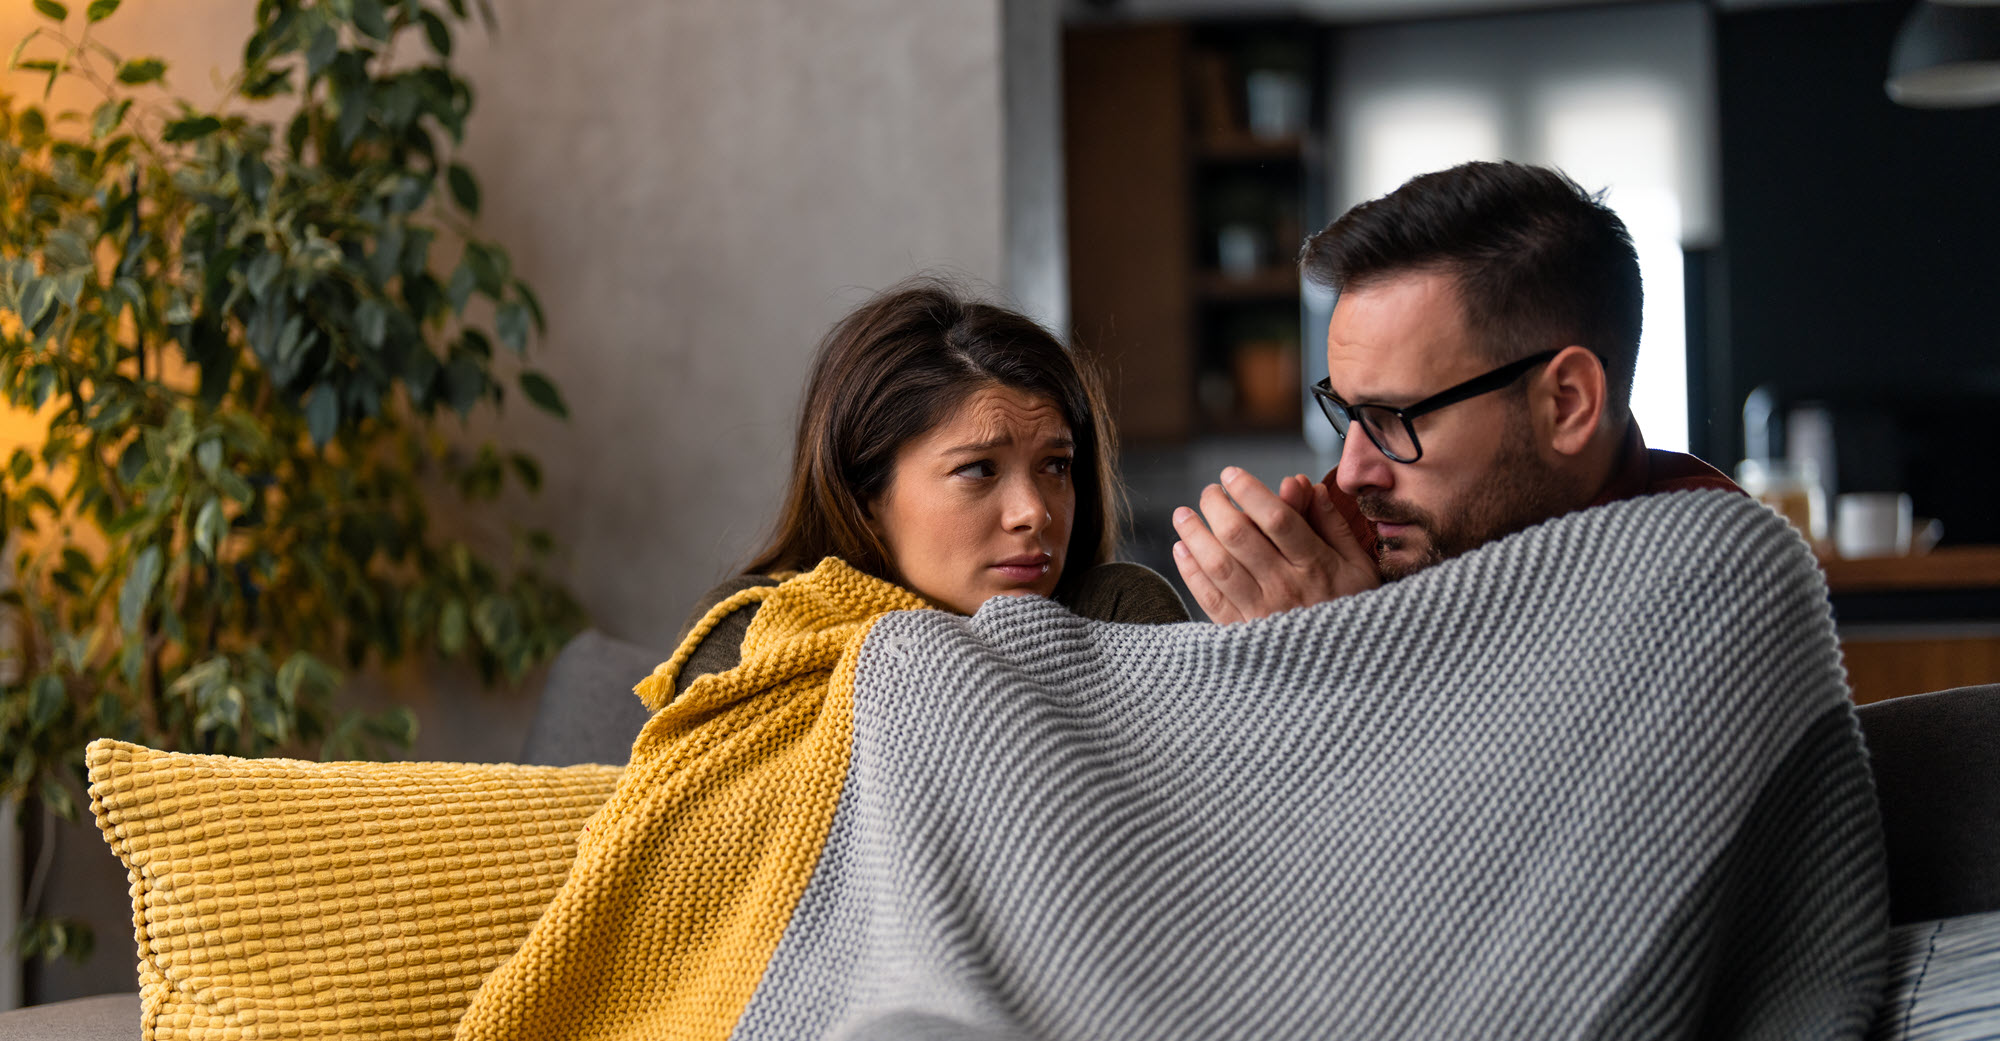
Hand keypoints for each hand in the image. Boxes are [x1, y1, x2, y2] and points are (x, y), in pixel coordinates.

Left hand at [1170, 467, 1379, 623]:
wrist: (1349, 672)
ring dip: (1195, 534)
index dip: (1250, 491)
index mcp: (1316, 566)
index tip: (1231, 474)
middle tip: (1210, 491)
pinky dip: (1190, 572)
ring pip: (1218, 565)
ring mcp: (1261, 613)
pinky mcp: (1242, 634)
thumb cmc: (1355, 612)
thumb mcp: (1358, 566)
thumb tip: (1304, 485)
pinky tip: (1182, 550)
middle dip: (1217, 506)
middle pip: (1240, 536)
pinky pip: (1210, 599)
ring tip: (1183, 514)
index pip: (1277, 519)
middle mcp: (1286, 587)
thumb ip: (1331, 524)